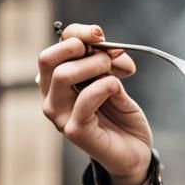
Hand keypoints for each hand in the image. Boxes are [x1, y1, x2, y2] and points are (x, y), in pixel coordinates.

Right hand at [38, 22, 152, 184]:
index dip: (76, 33)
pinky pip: (85, 99)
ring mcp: (59, 115)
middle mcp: (51, 98)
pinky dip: (105, 86)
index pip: (54, 48)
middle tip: (111, 55)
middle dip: (83, 47)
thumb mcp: (114, 81)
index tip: (100, 34)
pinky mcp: (74, 131)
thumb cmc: (122, 116)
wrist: (135, 151)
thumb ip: (106, 64)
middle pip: (49, 58)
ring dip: (95, 65)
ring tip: (116, 74)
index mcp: (56, 83)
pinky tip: (116, 89)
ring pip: (63, 74)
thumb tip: (106, 45)